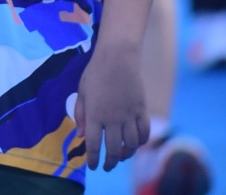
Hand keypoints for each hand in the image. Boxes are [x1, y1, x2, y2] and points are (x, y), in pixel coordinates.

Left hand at [75, 39, 147, 170]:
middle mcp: (113, 119)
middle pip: (114, 149)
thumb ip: (81, 114)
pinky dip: (141, 143)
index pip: (94, 145)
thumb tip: (82, 135)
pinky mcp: (142, 111)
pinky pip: (144, 133)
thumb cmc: (95, 73)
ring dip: (126, 155)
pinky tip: (136, 145)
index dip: (93, 159)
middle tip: (107, 167)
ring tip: (121, 157)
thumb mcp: (81, 92)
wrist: (118, 58)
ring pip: (131, 145)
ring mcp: (129, 116)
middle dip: (110, 162)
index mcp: (95, 115)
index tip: (93, 167)